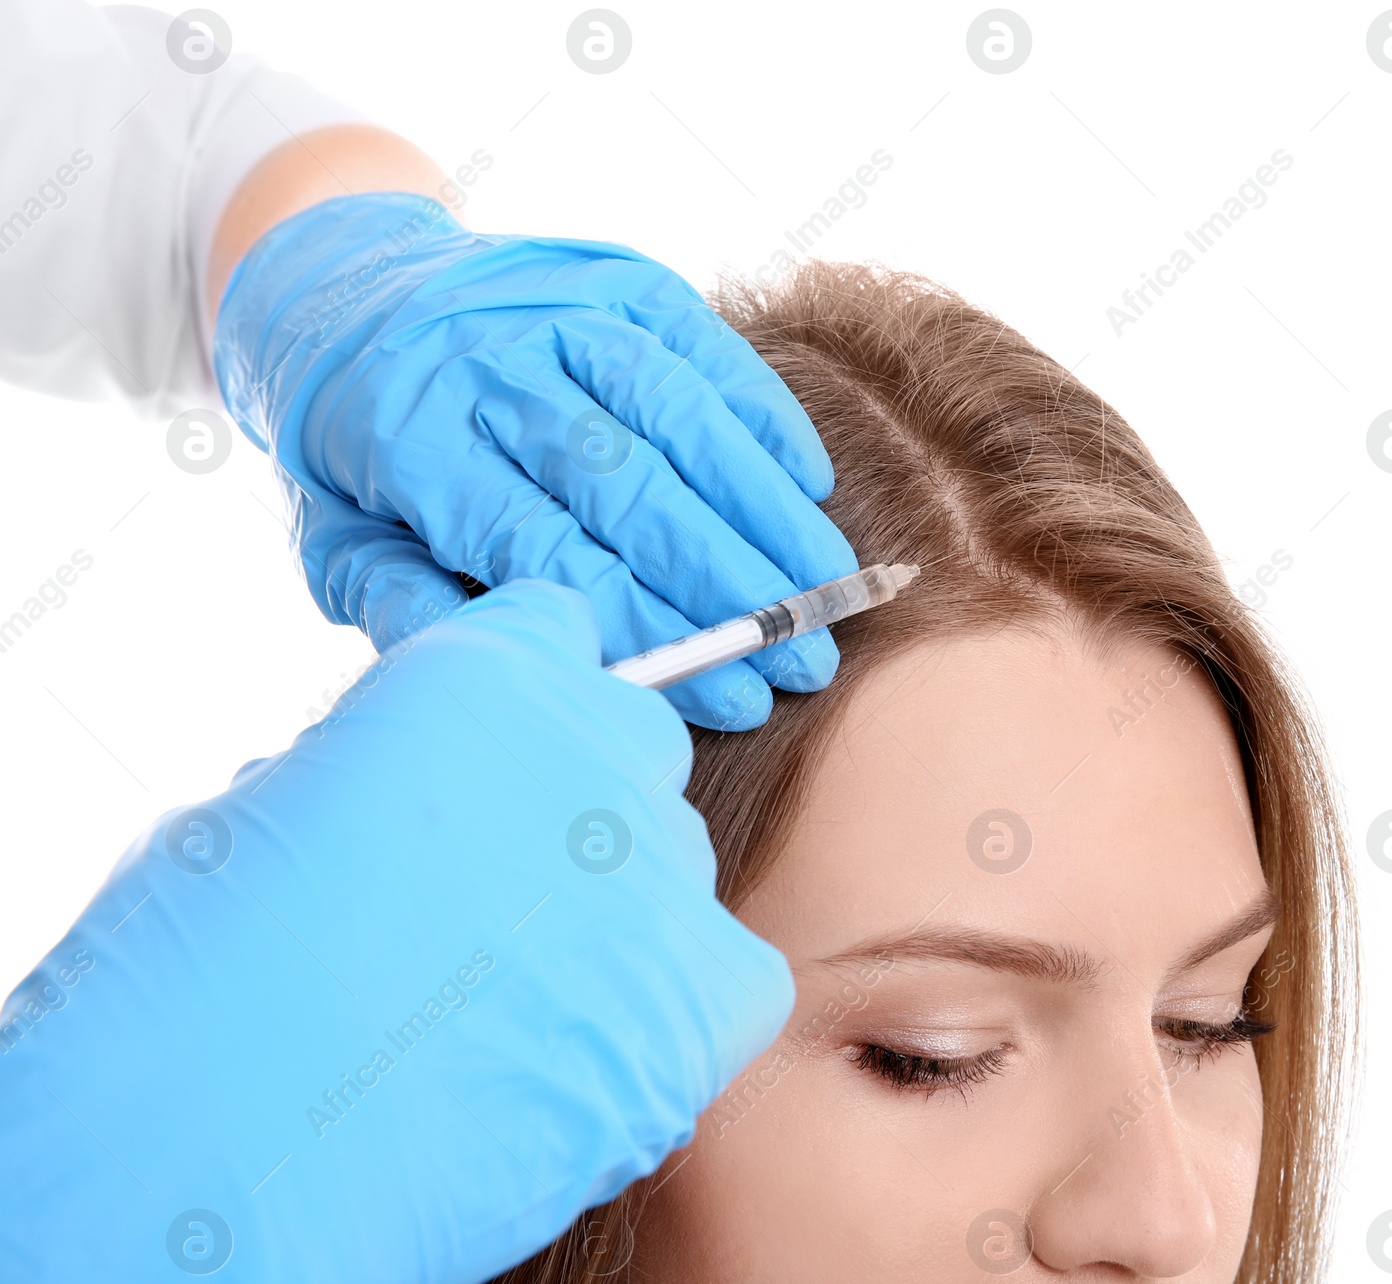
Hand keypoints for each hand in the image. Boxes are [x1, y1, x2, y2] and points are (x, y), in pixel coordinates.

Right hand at [0, 580, 793, 1282]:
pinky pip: (734, 981)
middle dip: (577, 808)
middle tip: (493, 898)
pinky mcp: (702, 1000)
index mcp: (487, 672)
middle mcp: (597, 746)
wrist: (208, 1144)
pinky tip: (593, 1052)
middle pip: (632, 749)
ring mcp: (660, 871)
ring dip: (619, 915)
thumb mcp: (268, 806)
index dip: (522, 707)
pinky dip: (682, 1013)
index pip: (559, 637)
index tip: (491, 767)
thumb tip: (405, 794)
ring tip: (513, 1000)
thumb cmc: (196, 974)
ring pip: (677, 868)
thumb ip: (382, 767)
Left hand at [214, 192, 857, 729]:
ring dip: (765, 508)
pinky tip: (807, 484)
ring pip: (681, 414)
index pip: (556, 553)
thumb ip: (417, 612)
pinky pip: (705, 347)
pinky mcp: (616, 278)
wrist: (347, 289)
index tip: (732, 695)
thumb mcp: (342, 543)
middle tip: (805, 659)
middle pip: (631, 486)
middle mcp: (492, 365)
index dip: (653, 629)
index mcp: (414, 442)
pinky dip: (763, 415)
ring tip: (827, 588)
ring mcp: (560, 309)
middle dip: (730, 584)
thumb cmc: (356, 450)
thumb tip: (537, 669)